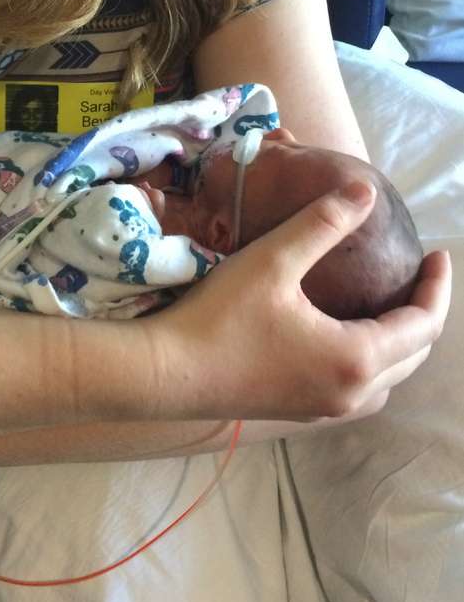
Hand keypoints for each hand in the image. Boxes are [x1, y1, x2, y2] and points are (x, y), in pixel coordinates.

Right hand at [141, 181, 450, 421]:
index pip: (422, 324)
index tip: (438, 254)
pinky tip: (346, 337)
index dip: (436, 287)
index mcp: (355, 357)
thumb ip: (323, 223)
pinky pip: (357, 389)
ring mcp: (324, 408)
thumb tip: (365, 190)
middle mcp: (350, 392)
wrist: (165, 373)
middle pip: (412, 357)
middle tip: (419, 275)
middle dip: (424, 314)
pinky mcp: (298, 410)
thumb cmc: (220, 316)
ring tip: (389, 304)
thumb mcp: (273, 259)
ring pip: (386, 380)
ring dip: (399, 344)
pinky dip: (370, 362)